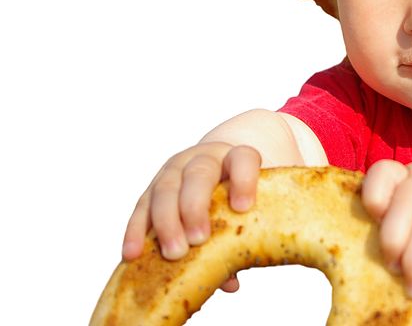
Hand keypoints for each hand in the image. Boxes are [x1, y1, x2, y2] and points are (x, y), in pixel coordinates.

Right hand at [122, 143, 261, 267]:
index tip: (242, 207)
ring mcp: (176, 169)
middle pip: (199, 174)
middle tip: (199, 239)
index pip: (242, 159)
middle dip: (195, 207)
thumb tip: (229, 282)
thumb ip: (242, 238)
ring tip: (174, 253)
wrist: (220, 170)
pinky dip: (136, 231)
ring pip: (166, 189)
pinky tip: (134, 253)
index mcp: (236, 158)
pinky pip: (142, 207)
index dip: (243, 180)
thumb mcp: (249, 208)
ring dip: (167, 222)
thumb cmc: (240, 194)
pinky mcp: (153, 187)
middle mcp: (205, 158)